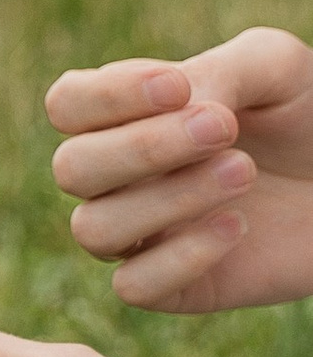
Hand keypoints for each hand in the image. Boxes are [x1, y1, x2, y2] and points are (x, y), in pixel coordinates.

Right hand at [48, 30, 312, 313]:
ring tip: (244, 172)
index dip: (107, 96)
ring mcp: (143, 235)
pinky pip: (135, 286)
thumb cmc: (308, 114)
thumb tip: (177, 107)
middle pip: (72, 169)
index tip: (178, 86)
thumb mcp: (273, 67)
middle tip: (225, 127)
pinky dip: (179, 257)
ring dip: (167, 198)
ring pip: (95, 229)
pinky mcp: (177, 288)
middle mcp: (119, 179)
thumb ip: (217, 71)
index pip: (68, 105)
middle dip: (143, 147)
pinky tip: (236, 226)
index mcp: (125, 117)